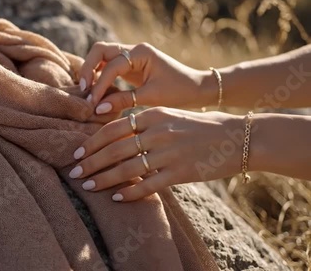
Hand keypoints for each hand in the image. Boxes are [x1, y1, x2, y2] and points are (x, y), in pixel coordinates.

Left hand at [68, 107, 243, 201]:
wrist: (236, 137)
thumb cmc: (198, 126)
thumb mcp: (169, 115)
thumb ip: (142, 123)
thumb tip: (112, 136)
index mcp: (153, 115)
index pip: (112, 128)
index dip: (91, 142)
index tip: (76, 153)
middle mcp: (158, 132)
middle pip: (114, 149)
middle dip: (90, 162)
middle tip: (74, 173)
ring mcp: (169, 153)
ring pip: (127, 168)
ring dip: (104, 179)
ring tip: (88, 186)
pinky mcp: (181, 172)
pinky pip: (149, 185)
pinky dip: (130, 193)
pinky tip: (116, 197)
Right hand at [78, 42, 214, 114]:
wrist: (197, 89)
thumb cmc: (179, 92)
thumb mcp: (151, 97)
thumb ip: (124, 100)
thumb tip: (97, 108)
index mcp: (141, 53)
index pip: (111, 65)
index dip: (99, 84)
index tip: (93, 102)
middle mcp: (134, 50)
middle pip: (100, 50)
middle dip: (88, 68)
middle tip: (83, 90)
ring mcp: (131, 56)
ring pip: (101, 56)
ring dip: (91, 71)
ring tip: (87, 92)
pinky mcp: (130, 66)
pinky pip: (107, 66)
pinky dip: (99, 76)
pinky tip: (96, 92)